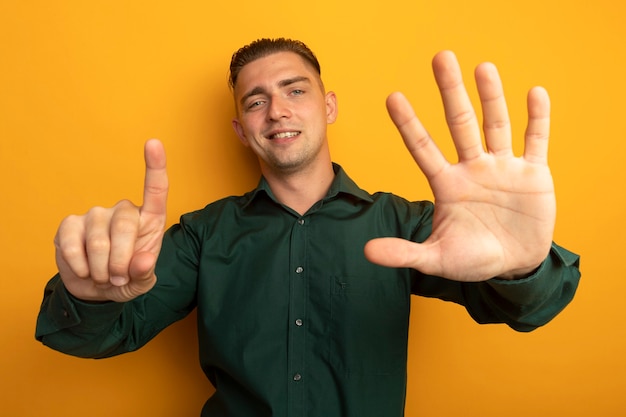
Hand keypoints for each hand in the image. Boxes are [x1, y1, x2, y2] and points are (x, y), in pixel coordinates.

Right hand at [54, 139, 168, 300]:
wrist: (96, 290)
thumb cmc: (127, 279)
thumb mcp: (142, 282)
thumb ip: (145, 273)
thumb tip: (143, 260)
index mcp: (149, 220)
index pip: (156, 190)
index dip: (155, 167)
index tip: (154, 143)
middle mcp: (123, 211)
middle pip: (124, 226)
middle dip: (121, 262)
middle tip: (118, 279)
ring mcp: (95, 215)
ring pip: (98, 241)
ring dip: (101, 269)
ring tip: (103, 276)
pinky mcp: (70, 224)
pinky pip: (72, 244)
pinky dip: (78, 265)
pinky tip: (83, 270)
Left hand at [364, 51, 554, 281]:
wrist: (515, 265)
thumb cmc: (473, 259)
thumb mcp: (437, 258)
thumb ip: (404, 253)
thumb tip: (367, 252)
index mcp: (446, 184)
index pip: (423, 148)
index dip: (409, 124)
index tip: (392, 97)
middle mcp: (472, 168)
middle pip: (459, 123)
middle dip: (450, 92)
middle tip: (441, 57)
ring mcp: (503, 168)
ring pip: (495, 125)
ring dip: (491, 97)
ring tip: (483, 68)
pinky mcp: (533, 174)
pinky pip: (535, 141)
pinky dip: (537, 119)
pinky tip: (534, 94)